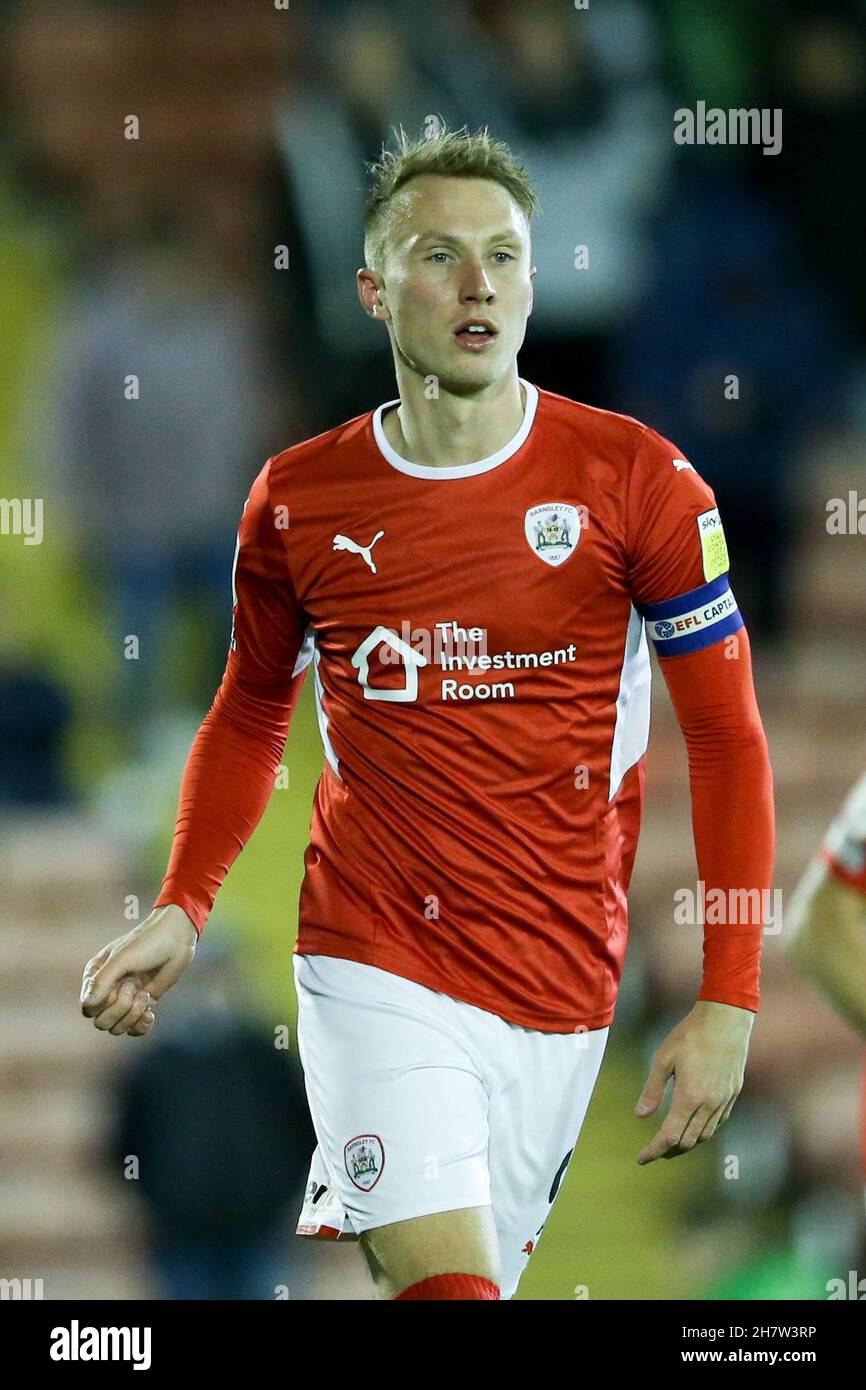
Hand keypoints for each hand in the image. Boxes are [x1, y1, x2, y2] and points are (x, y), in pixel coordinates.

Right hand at [80, 904, 198, 1037]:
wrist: (176, 938)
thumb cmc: (146, 943)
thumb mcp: (122, 959)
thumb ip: (102, 981)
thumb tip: (86, 1005)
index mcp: (95, 977)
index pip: (89, 1009)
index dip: (105, 1004)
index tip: (122, 984)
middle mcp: (107, 990)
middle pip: (102, 1022)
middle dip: (120, 1009)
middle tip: (133, 987)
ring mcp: (125, 999)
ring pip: (117, 1028)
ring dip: (133, 1016)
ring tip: (144, 995)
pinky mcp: (143, 1004)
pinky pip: (135, 1029)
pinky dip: (142, 1026)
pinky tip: (150, 1014)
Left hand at [634, 1000, 753, 1164]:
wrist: (726, 1019)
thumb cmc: (690, 1035)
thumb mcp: (663, 1058)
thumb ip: (652, 1090)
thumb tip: (640, 1116)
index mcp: (689, 1097)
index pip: (670, 1136)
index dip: (654, 1151)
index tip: (642, 1159)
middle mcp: (709, 1104)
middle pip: (688, 1141)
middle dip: (670, 1150)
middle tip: (655, 1151)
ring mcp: (724, 1099)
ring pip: (705, 1134)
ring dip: (688, 1143)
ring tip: (673, 1142)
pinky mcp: (733, 1092)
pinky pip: (718, 1122)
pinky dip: (704, 1130)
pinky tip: (695, 1124)